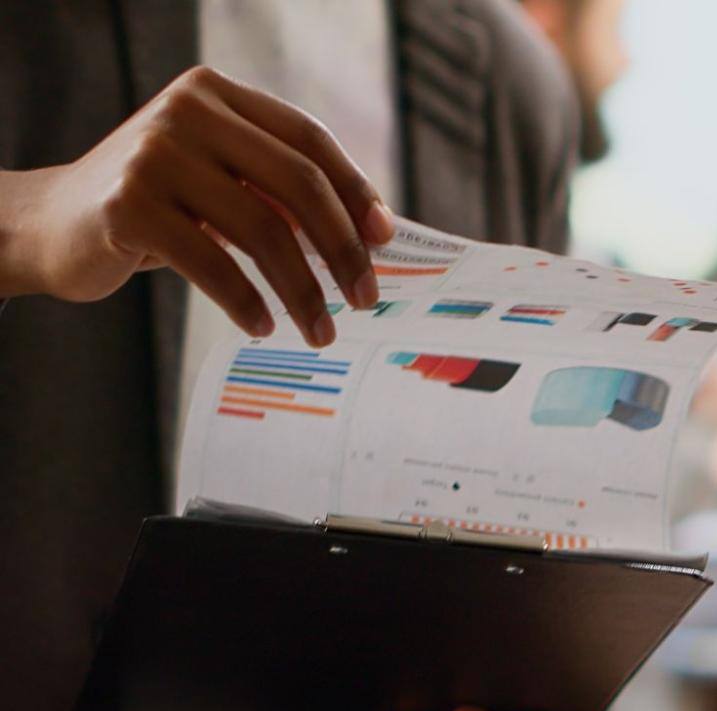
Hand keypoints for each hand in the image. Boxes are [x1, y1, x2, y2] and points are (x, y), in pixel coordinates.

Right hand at [0, 65, 393, 342]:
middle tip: (364, 299)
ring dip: (302, 289)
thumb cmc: (156, 207)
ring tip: (319, 329)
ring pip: (263, 230)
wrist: (50, 223)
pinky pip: (214, 264)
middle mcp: (187, 112)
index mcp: (217, 95)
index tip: (385, 242)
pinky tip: (263, 325)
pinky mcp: (128, 205)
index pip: (310, 141)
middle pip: (298, 184)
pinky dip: (248, 302)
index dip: (356, 192)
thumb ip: (277, 190)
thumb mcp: (219, 181)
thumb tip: (370, 235)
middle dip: (342, 249)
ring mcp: (154, 155)